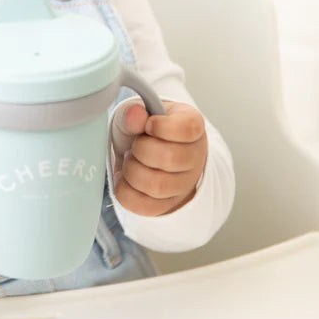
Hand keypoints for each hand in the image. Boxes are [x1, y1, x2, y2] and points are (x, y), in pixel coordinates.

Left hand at [111, 100, 207, 215]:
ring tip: (129, 161)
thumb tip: (133, 114)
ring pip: (157, 186)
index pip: (187, 129)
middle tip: (134, 144)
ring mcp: (183, 184)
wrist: (146, 152)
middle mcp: (194, 157)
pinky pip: (142, 205)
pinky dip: (125, 190)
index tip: (148, 124)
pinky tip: (124, 178)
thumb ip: (133, 113)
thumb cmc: (146, 130)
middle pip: (170, 159)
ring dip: (132, 171)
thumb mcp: (139, 114)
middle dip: (141, 149)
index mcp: (192, 127)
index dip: (161, 127)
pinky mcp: (166, 204)